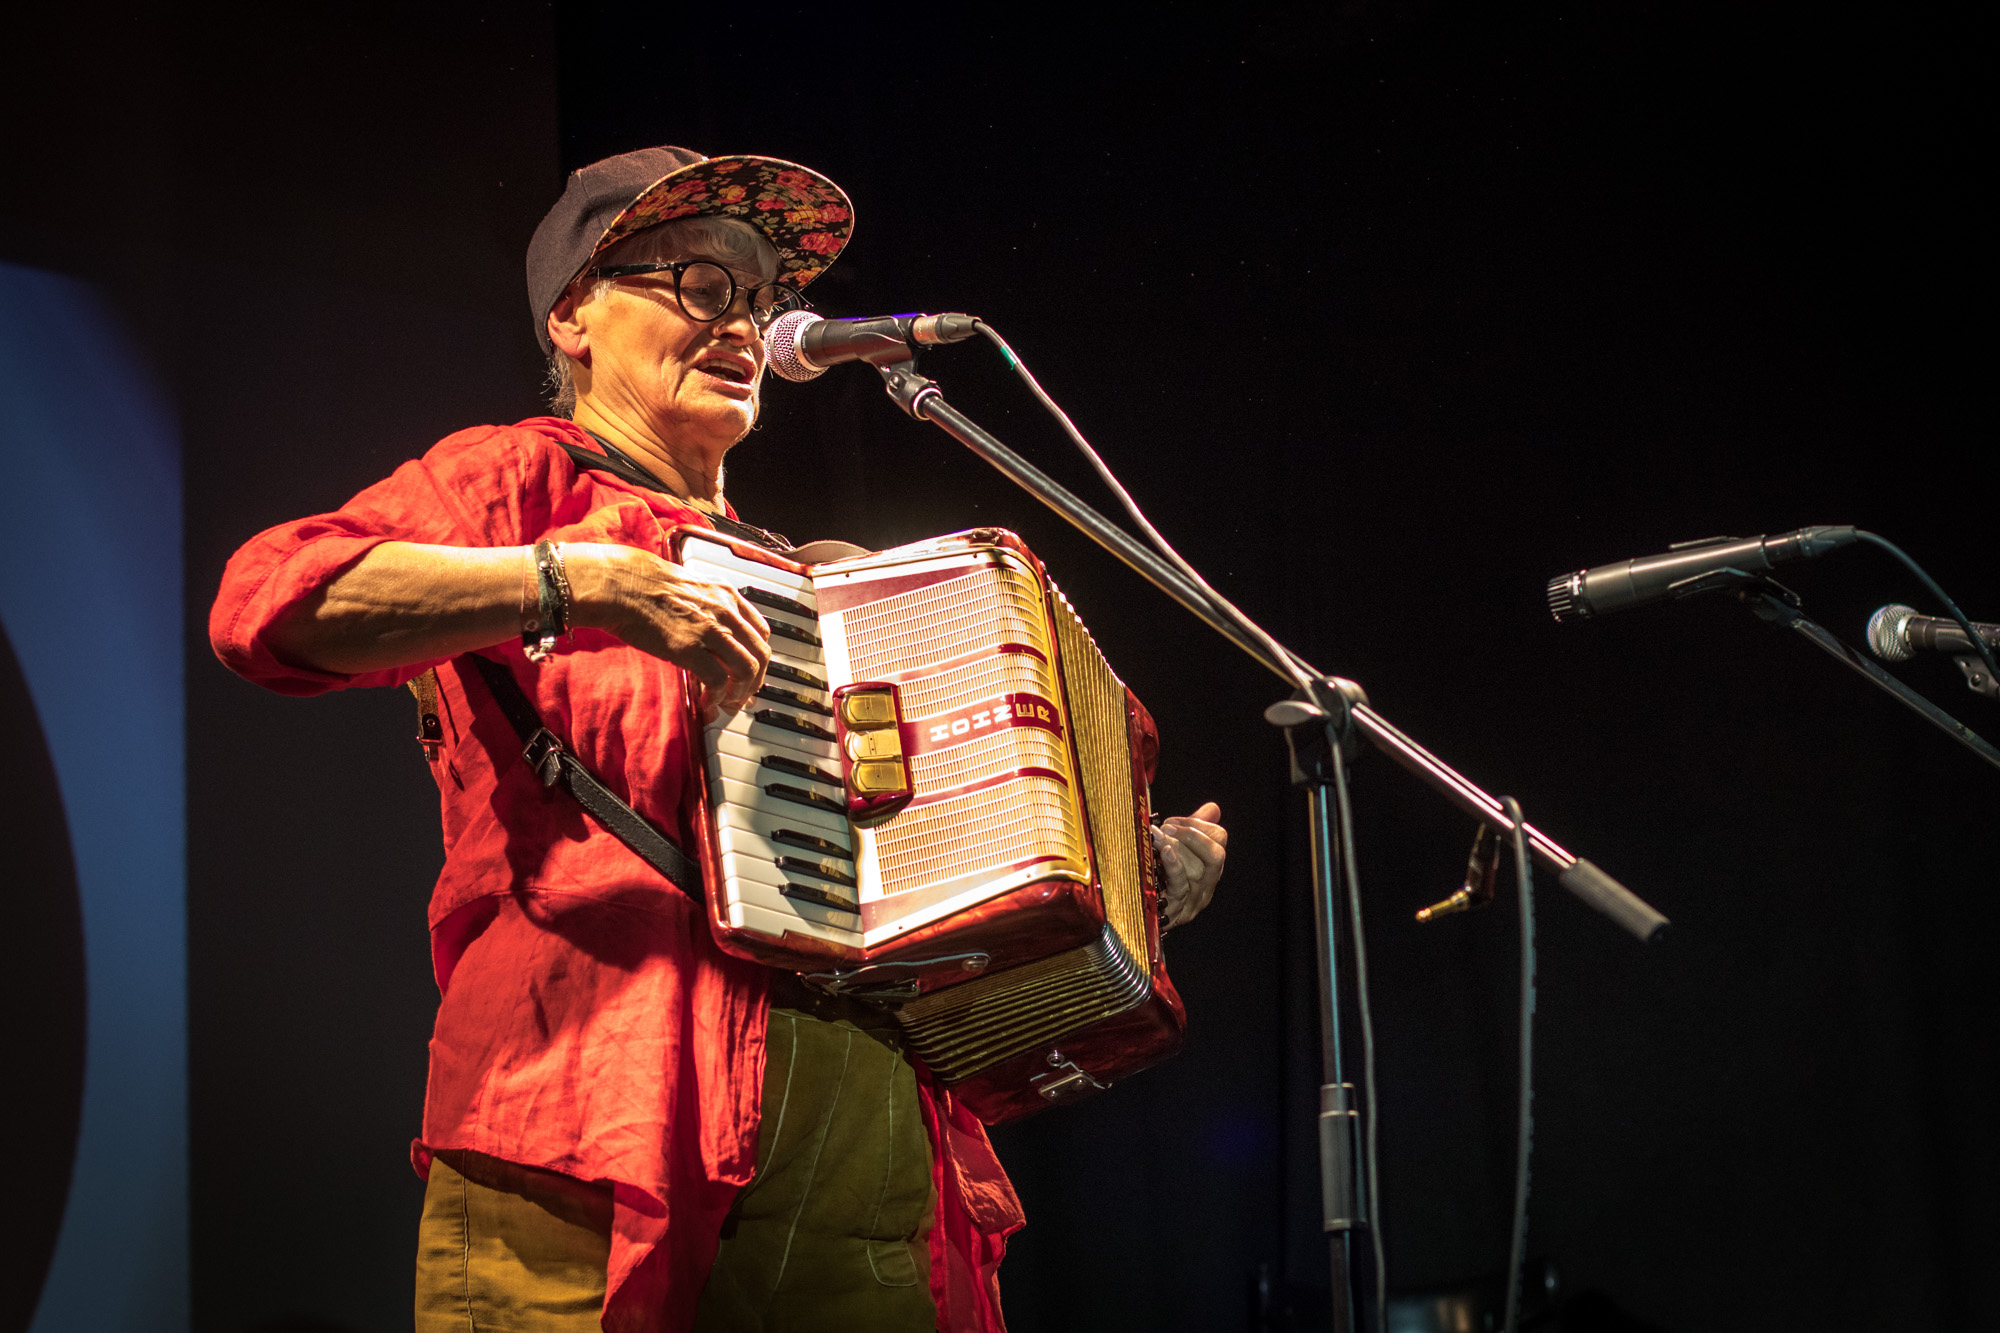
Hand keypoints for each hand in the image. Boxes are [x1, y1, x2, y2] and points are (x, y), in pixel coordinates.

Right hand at [566, 543, 770, 710]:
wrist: (622, 585)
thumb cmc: (646, 585)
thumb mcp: (692, 587)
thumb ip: (710, 607)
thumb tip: (713, 632)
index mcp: (727, 595)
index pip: (761, 631)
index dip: (759, 656)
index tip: (752, 671)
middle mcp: (726, 612)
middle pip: (760, 654)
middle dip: (755, 680)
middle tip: (744, 695)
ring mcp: (710, 630)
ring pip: (746, 670)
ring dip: (740, 692)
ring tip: (728, 703)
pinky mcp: (690, 649)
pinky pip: (718, 681)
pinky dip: (718, 697)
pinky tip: (709, 702)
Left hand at [1152, 801, 1226, 927]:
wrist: (1138, 915)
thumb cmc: (1157, 878)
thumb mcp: (1177, 851)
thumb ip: (1195, 829)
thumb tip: (1213, 808)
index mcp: (1209, 867)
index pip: (1219, 840)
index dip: (1198, 824)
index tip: (1172, 821)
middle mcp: (1206, 885)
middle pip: (1215, 856)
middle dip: (1191, 835)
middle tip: (1166, 827)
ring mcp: (1192, 900)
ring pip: (1196, 871)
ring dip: (1175, 847)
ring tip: (1156, 838)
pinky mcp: (1175, 911)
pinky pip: (1180, 887)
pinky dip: (1174, 867)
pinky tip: (1165, 853)